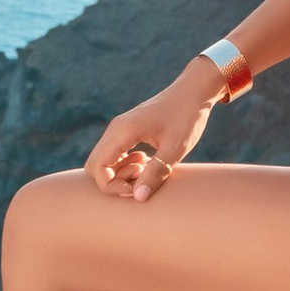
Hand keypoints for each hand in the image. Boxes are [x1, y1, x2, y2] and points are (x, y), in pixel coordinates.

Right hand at [85, 64, 220, 202]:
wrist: (194, 92)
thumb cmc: (187, 117)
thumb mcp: (175, 148)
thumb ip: (155, 173)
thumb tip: (138, 198)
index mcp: (123, 131)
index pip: (98, 167)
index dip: (111, 186)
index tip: (135, 189)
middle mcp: (116, 129)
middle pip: (95, 165)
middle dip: (113, 181)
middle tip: (140, 181)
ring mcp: (120, 128)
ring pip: (103, 160)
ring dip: (120, 173)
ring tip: (146, 171)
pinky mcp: (127, 130)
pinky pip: (114, 153)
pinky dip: (124, 165)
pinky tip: (146, 163)